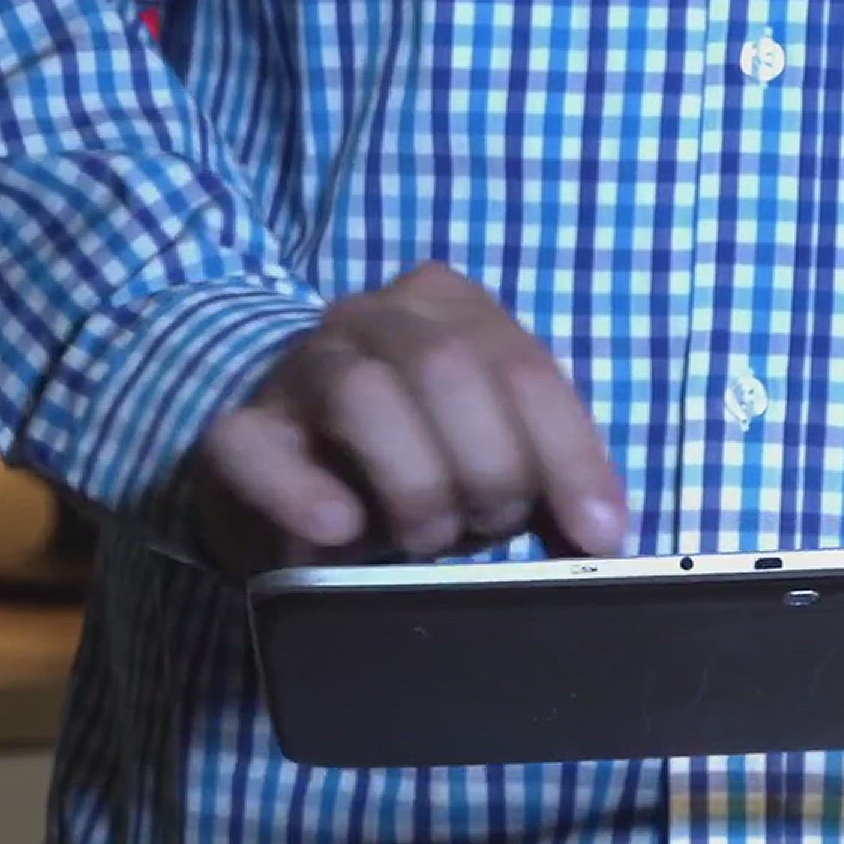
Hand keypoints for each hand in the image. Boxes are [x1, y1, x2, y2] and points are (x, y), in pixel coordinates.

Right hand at [193, 262, 627, 572]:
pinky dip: (302, 493)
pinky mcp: (238, 433)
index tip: (597, 537)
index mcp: (449, 306)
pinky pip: (253, 448)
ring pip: (363, 394)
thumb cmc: (415, 457)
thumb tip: (605, 535)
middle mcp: (373, 317)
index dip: (568, 456)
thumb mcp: (494, 454)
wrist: (289, 462)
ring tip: (425, 537)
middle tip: (486, 526)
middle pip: (447, 367)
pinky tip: (340, 530)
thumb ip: (551, 475)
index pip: (524, 366)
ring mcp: (299, 369)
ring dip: (414, 484)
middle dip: (488, 466)